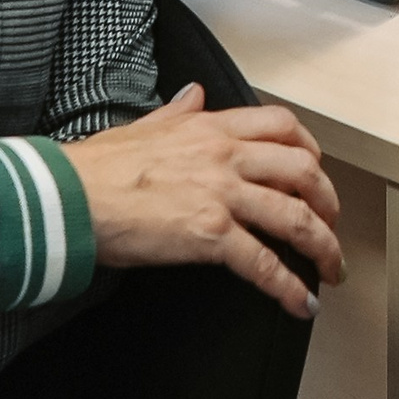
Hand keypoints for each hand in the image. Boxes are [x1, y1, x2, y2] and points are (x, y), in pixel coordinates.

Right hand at [59, 83, 343, 318]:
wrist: (67, 197)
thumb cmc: (95, 167)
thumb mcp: (143, 126)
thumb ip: (177, 112)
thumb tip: (194, 95)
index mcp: (212, 128)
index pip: (281, 125)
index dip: (311, 149)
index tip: (316, 171)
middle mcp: (226, 156)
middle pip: (304, 170)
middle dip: (329, 200)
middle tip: (332, 224)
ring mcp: (221, 194)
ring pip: (296, 217)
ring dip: (323, 246)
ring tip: (331, 269)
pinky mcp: (209, 234)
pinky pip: (264, 263)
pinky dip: (289, 287)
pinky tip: (301, 304)